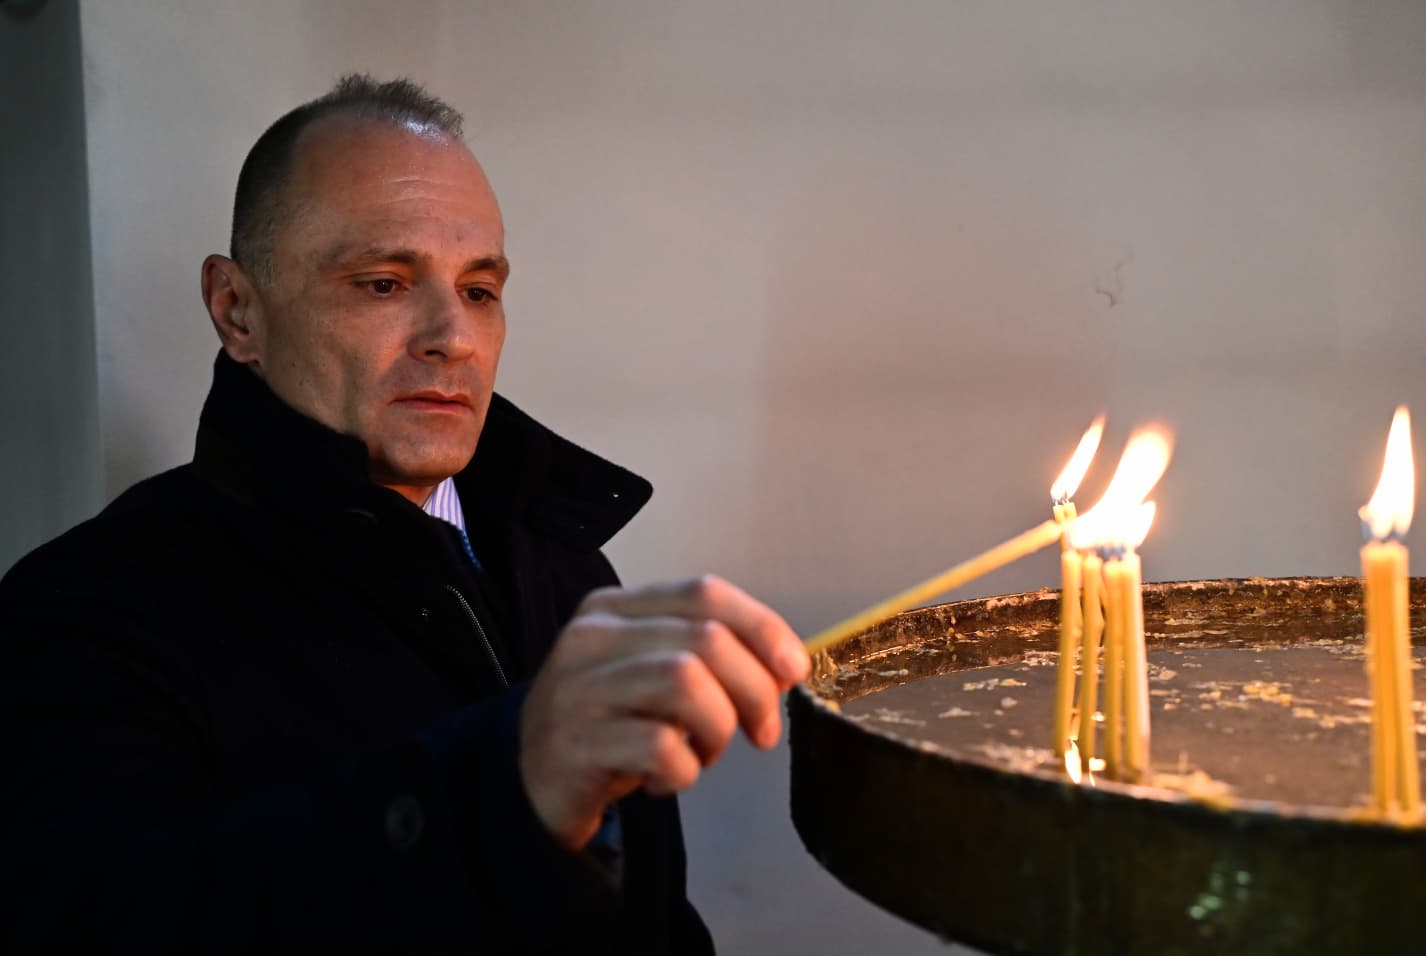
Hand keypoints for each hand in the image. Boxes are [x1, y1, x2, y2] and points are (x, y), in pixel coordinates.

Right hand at [518, 575, 809, 850]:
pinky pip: (660, 746)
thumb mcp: (649, 673)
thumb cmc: (605, 723)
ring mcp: (580, 686)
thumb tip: (782, 667)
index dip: (762, 627)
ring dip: (717, 728)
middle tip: (762, 730)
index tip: (792, 668)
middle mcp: (593, 636)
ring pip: (686, 683)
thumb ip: (705, 657)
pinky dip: (683, 770)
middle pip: (705, 640)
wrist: (525, 778)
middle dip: (753, 689)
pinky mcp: (576, 741)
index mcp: (615, 607)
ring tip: (703, 752)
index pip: (704, 592)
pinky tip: (665, 778)